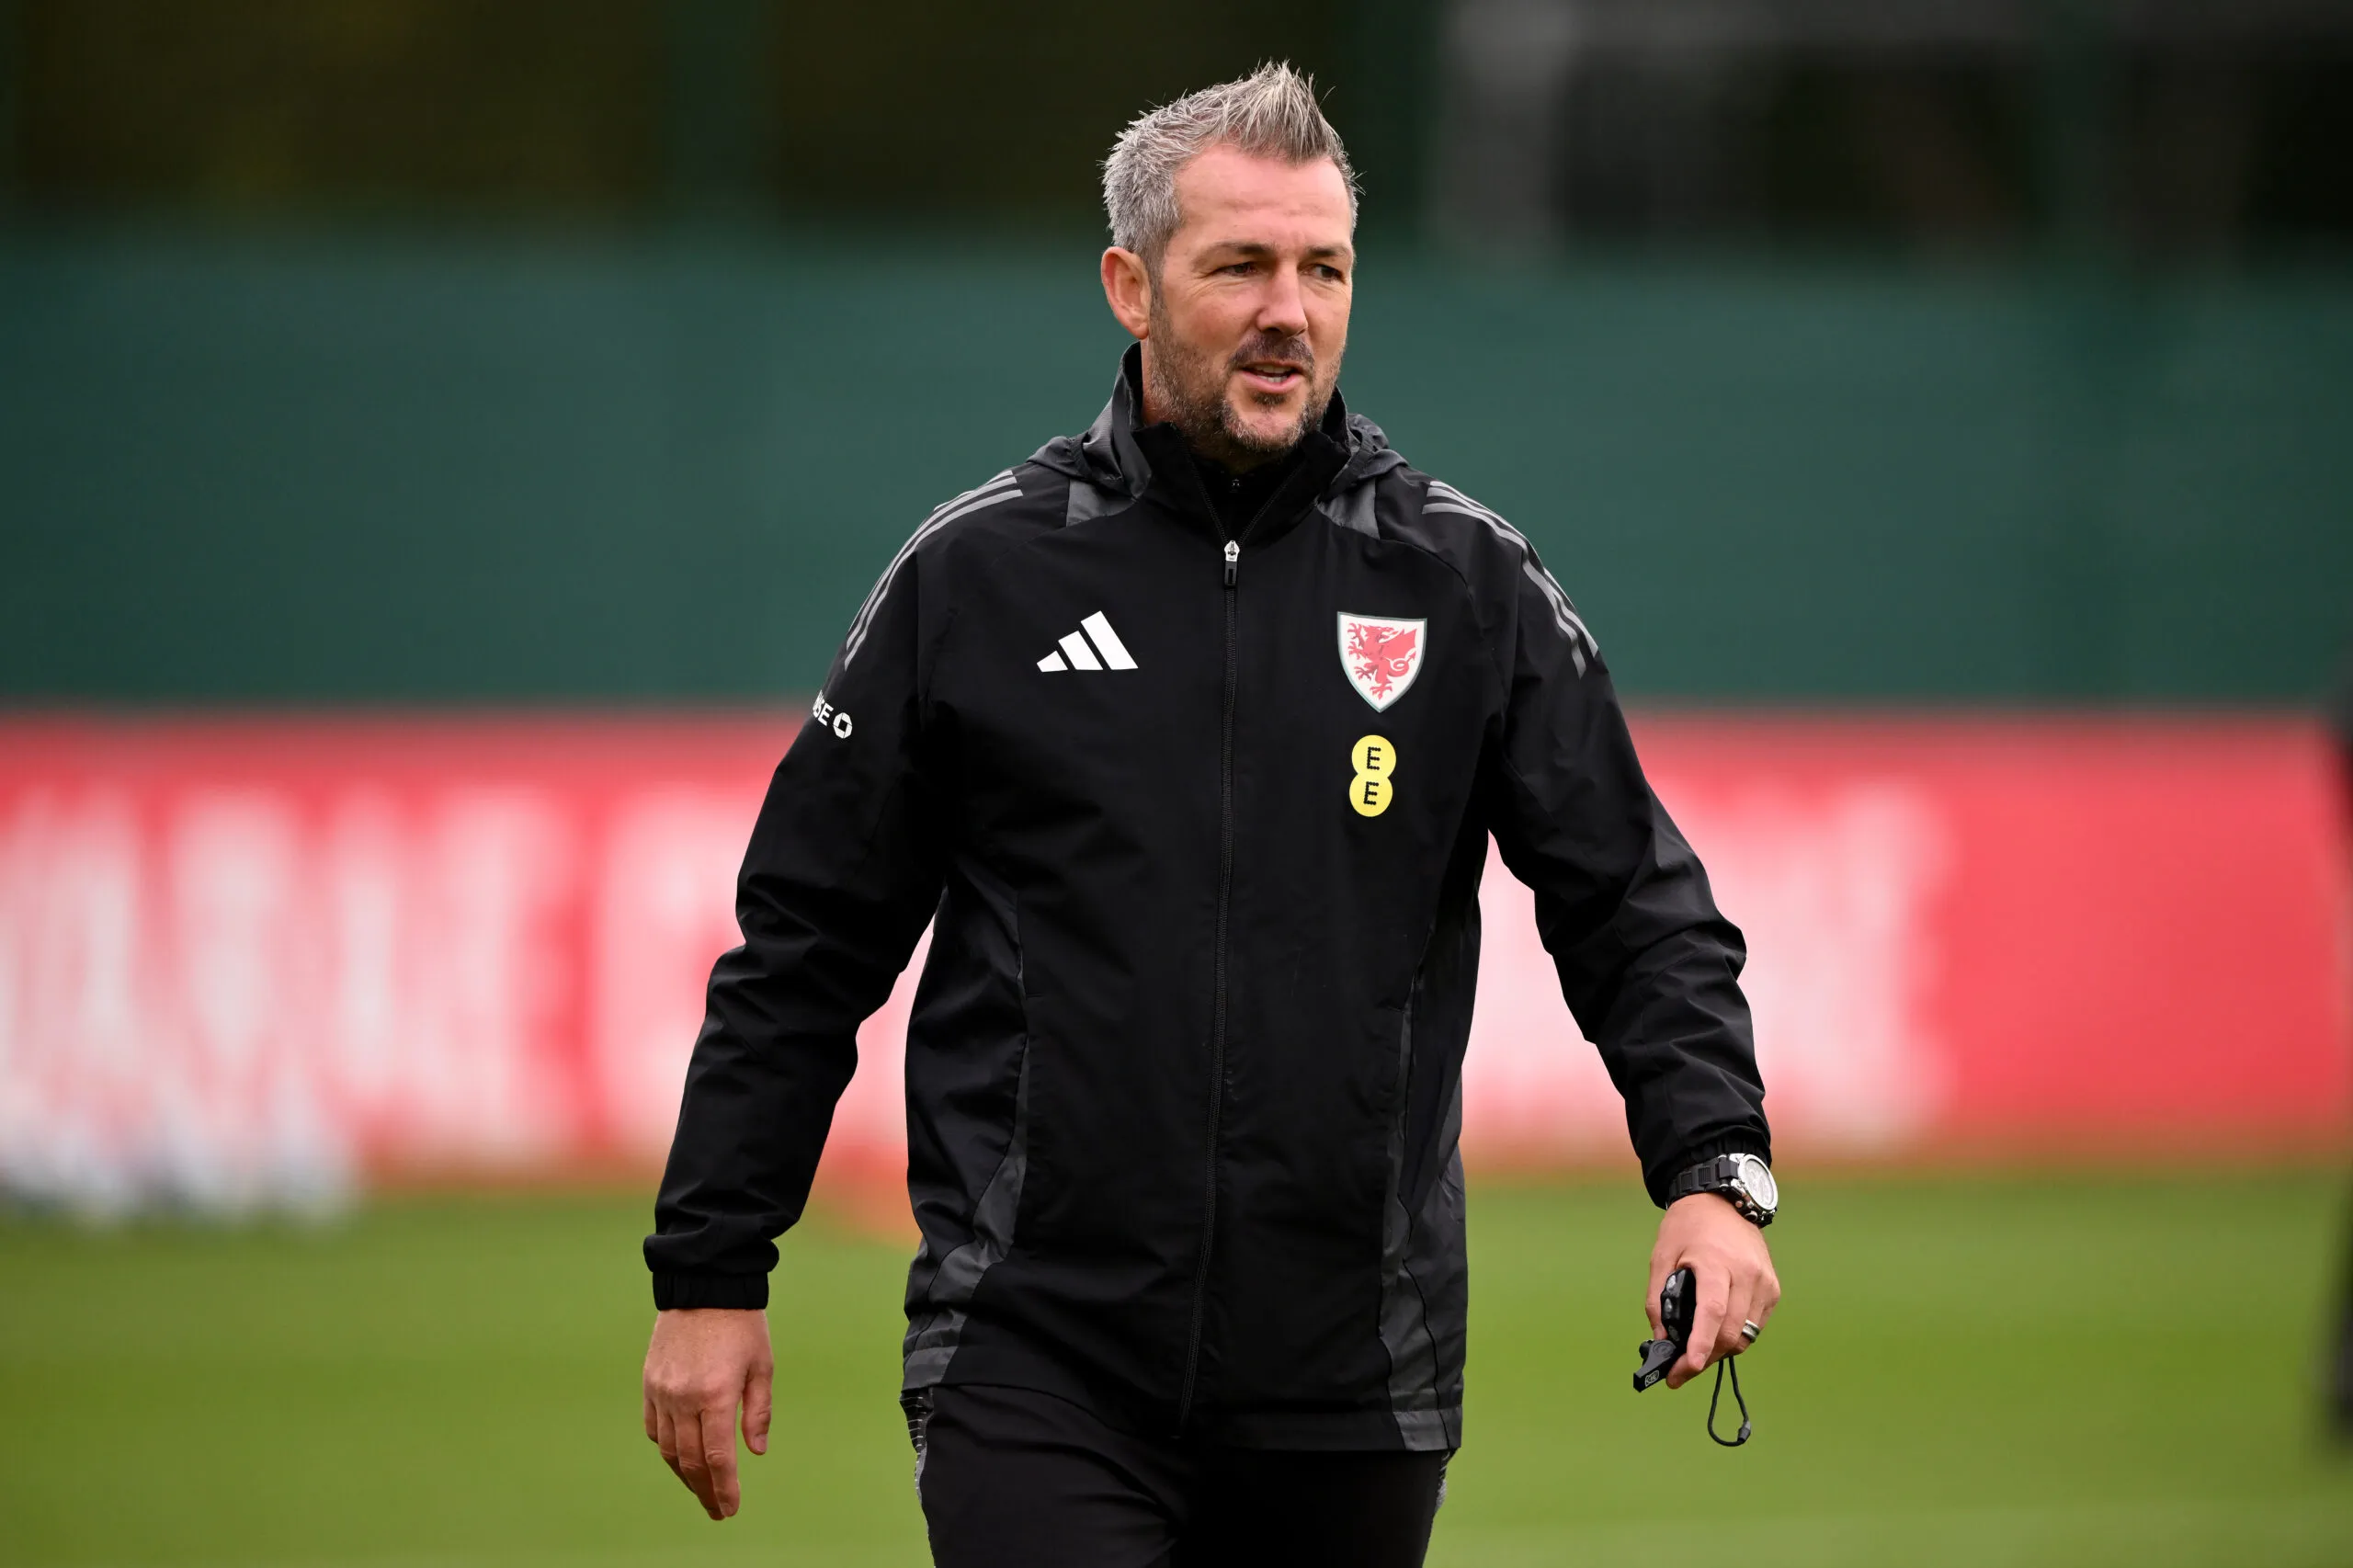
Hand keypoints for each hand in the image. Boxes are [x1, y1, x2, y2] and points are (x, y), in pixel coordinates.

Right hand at [642, 1308, 773, 1518]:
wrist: (703, 1284)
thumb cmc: (741, 1324)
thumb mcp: (762, 1365)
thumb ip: (758, 1411)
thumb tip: (756, 1452)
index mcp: (715, 1395)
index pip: (718, 1458)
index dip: (724, 1489)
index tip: (730, 1509)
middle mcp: (684, 1398)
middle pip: (691, 1461)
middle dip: (705, 1491)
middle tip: (717, 1510)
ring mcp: (662, 1391)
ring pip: (669, 1449)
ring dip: (685, 1475)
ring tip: (701, 1490)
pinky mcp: (650, 1383)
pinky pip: (654, 1427)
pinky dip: (667, 1447)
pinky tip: (680, 1457)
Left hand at [1647, 1193, 1779, 1389]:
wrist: (1723, 1201)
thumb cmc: (1687, 1228)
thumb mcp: (1661, 1256)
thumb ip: (1657, 1299)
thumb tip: (1661, 1339)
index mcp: (1715, 1262)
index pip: (1712, 1311)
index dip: (1701, 1343)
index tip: (1688, 1367)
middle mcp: (1746, 1274)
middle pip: (1730, 1331)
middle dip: (1705, 1357)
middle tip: (1679, 1372)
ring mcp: (1764, 1282)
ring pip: (1745, 1334)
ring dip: (1720, 1350)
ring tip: (1695, 1353)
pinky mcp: (1772, 1288)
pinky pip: (1754, 1325)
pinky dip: (1735, 1335)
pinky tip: (1716, 1331)